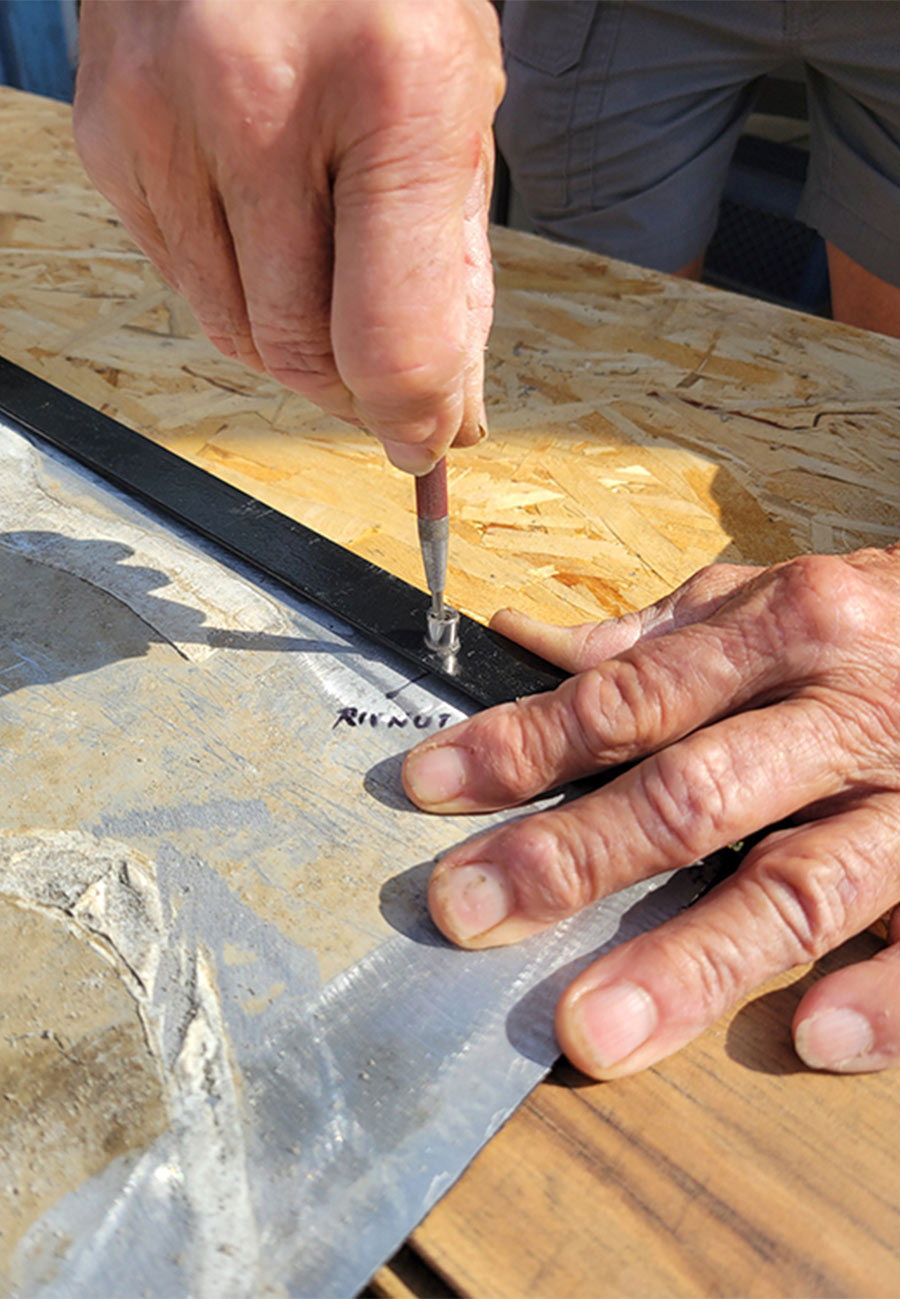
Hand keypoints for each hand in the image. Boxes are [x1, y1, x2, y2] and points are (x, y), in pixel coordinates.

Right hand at [73, 0, 502, 472]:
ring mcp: (164, 116)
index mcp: (392, 87)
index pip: (388, 338)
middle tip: (386, 382)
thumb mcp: (457, 99)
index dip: (413, 416)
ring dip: (295, 344)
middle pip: (301, 353)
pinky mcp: (109, 131)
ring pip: (235, 333)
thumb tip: (445, 411)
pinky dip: (237, 289)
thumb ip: (453, 265)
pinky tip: (267, 225)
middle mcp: (260, 102)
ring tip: (332, 284)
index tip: (425, 438)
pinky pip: (183, 280)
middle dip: (355, 392)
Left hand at [402, 548, 899, 1077]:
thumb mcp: (772, 601)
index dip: (522, 746)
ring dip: (690, 962)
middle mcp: (844, 713)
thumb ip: (657, 637)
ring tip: (592, 1032)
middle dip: (571, 860)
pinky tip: (807, 1036)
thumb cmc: (875, 626)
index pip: (627, 698)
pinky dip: (878, 998)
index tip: (428, 787)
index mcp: (784, 631)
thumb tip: (524, 641)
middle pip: (693, 796)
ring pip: (798, 888)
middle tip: (467, 914)